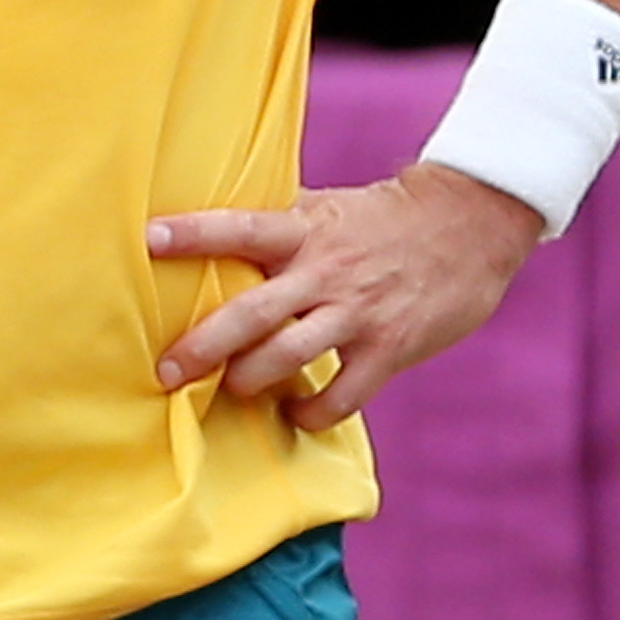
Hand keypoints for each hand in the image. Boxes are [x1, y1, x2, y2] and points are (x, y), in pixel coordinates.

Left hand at [142, 163, 543, 427]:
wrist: (471, 225)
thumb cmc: (385, 217)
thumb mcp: (328, 207)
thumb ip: (279, 223)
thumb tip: (215, 224)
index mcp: (305, 230)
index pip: (240, 228)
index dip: (194, 233)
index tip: (148, 239)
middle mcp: (326, 271)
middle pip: (253, 312)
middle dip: (204, 345)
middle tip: (166, 369)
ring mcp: (358, 312)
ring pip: (289, 355)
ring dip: (251, 379)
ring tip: (231, 388)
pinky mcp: (390, 348)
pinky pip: (342, 396)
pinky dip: (312, 411)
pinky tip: (294, 412)